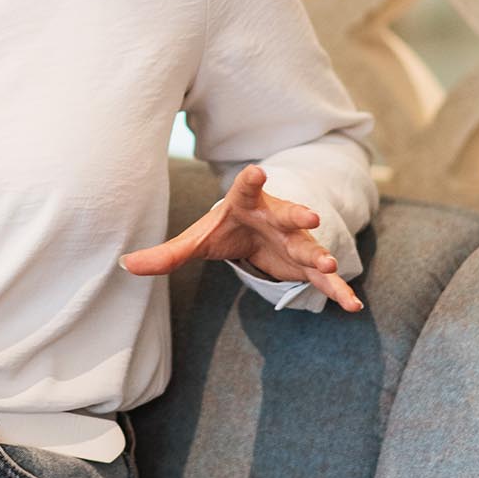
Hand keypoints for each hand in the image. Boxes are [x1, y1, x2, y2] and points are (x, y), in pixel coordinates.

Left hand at [119, 163, 362, 311]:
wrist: (255, 234)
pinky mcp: (307, 264)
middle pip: (289, 214)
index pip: (247, 188)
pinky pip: (324, 280)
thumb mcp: (197, 240)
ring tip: (333, 267)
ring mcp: (295, 239)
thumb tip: (125, 266)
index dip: (251, 180)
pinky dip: (339, 292)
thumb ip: (166, 254)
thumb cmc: (225, 230)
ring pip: (310, 247)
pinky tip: (353, 307)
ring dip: (321, 256)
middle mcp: (276, 216)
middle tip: (311, 218)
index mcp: (247, 203)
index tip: (256, 170)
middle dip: (300, 216)